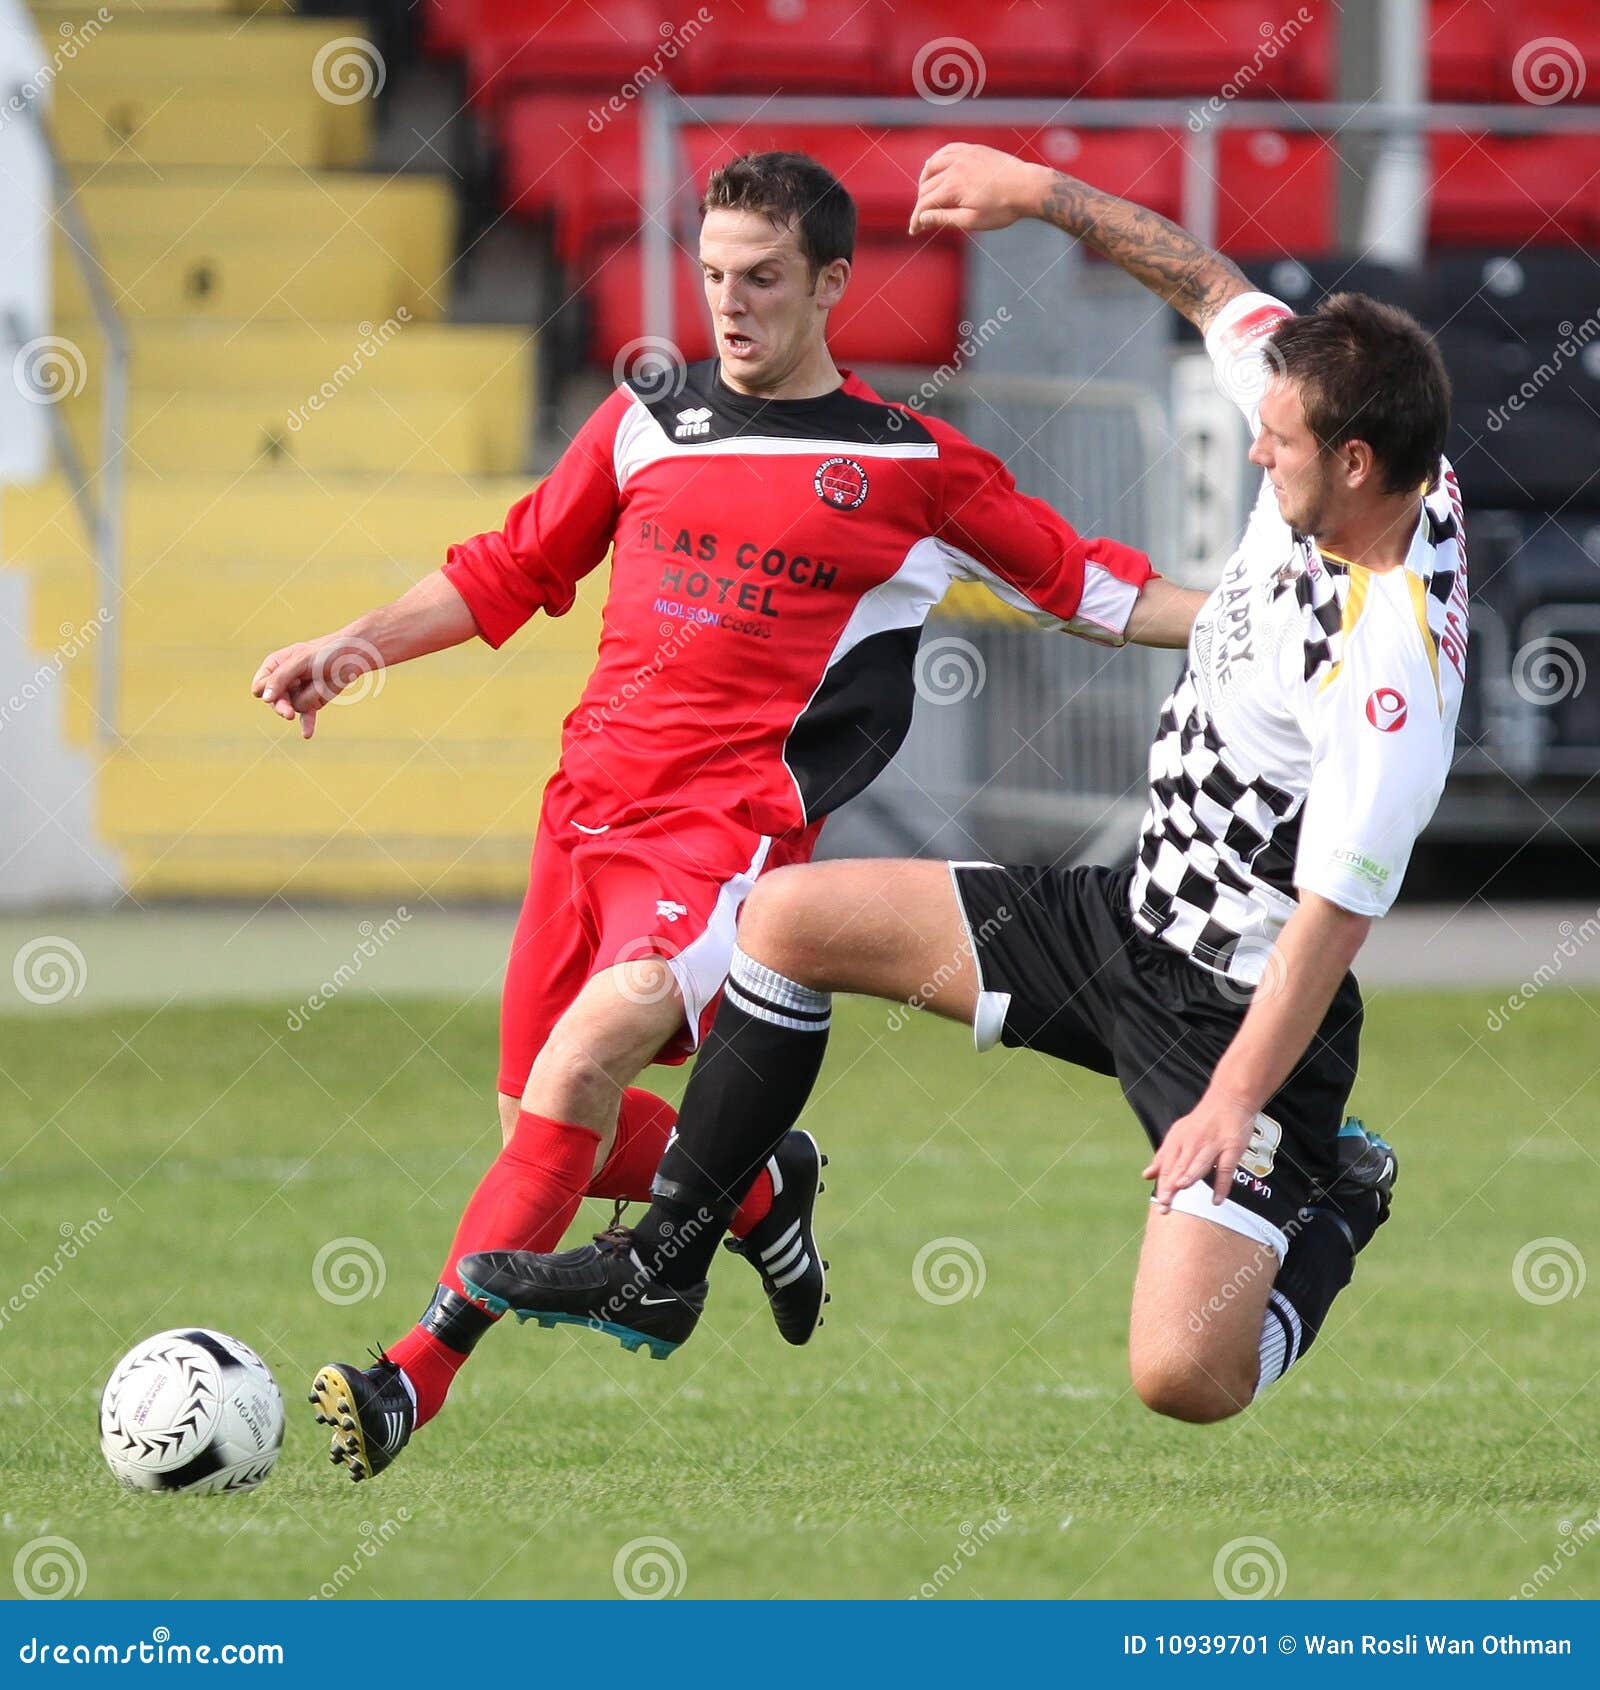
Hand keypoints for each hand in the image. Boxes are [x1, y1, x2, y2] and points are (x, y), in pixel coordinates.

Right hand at [250, 636, 377, 739]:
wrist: (353, 657)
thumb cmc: (325, 652)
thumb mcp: (300, 660)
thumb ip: (280, 678)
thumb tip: (264, 698)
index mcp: (275, 665)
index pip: (261, 684)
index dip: (266, 690)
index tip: (271, 695)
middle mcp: (284, 681)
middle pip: (274, 701)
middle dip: (282, 707)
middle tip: (288, 714)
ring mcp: (298, 693)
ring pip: (294, 707)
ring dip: (308, 699)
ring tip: (321, 684)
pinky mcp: (313, 703)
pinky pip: (306, 717)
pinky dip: (307, 725)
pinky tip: (307, 734)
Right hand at [909, 143, 1050, 236]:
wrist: (1027, 187)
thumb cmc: (1002, 208)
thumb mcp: (972, 220)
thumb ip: (944, 219)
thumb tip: (922, 219)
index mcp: (952, 187)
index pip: (925, 204)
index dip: (917, 219)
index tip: (914, 230)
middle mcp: (954, 167)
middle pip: (927, 186)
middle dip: (921, 204)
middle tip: (922, 220)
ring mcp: (964, 155)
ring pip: (932, 165)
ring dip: (924, 180)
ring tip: (924, 193)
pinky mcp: (973, 150)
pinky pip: (947, 150)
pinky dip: (937, 159)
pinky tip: (935, 166)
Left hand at [1142, 1093, 1258, 1210]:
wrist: (1228, 1099)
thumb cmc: (1202, 1122)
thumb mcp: (1178, 1136)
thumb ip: (1163, 1158)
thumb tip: (1147, 1175)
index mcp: (1178, 1142)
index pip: (1168, 1166)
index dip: (1164, 1185)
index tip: (1162, 1204)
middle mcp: (1193, 1144)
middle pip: (1180, 1167)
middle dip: (1172, 1185)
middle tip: (1166, 1204)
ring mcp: (1213, 1145)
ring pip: (1199, 1162)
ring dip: (1190, 1174)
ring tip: (1181, 1187)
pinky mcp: (1231, 1147)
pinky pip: (1225, 1168)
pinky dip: (1222, 1185)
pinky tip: (1217, 1200)